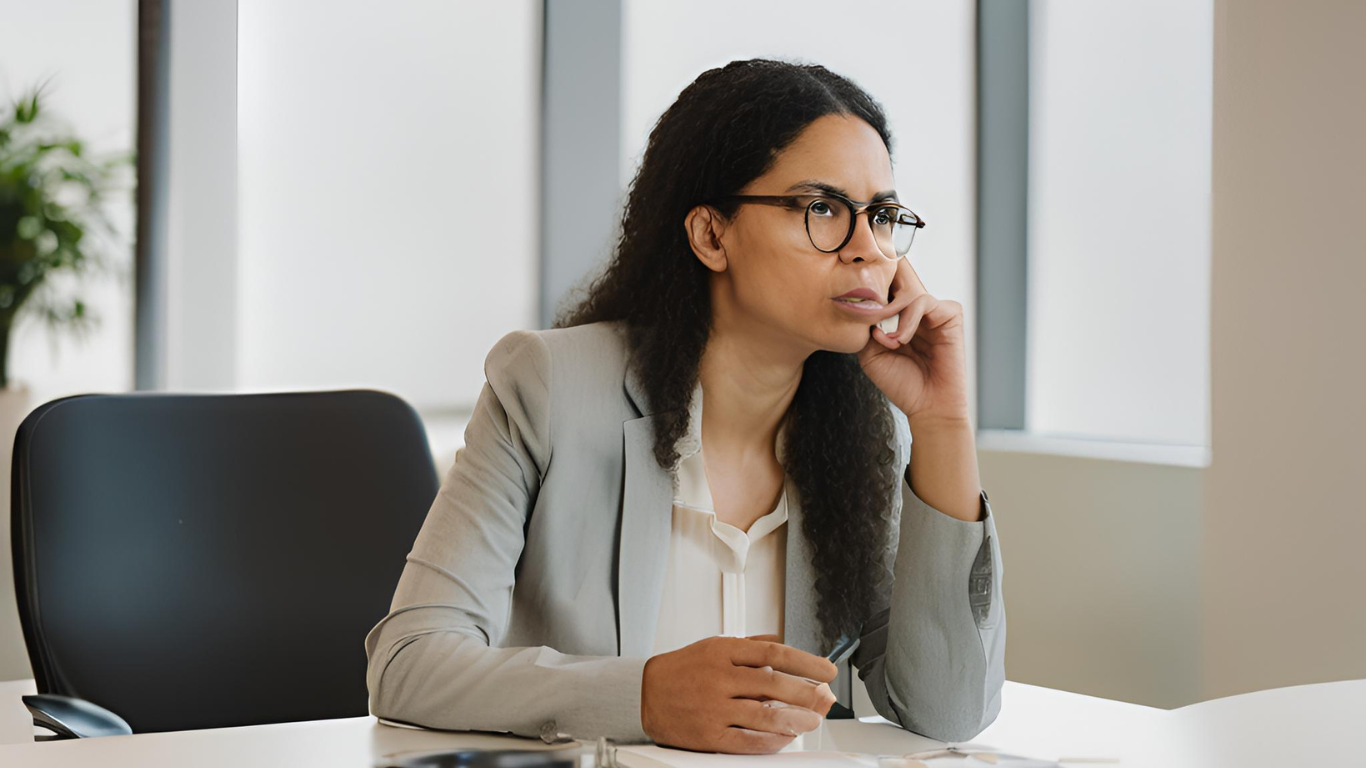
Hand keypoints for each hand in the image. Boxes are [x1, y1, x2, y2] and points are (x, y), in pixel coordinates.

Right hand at [640, 634, 837, 753]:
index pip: (773, 653)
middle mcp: (720, 678)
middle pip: (772, 683)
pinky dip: (771, 741)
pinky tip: (785, 737)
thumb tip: (782, 643)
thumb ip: (749, 645)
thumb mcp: (714, 646)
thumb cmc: (683, 669)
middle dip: (806, 691)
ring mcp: (714, 707)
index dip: (805, 661)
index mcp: (723, 651)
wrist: (645, 693)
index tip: (825, 668)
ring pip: (764, 715)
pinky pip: (747, 741)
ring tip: (812, 720)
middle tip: (825, 696)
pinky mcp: (709, 734)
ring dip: (795, 719)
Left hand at [858, 258, 970, 422]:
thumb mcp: (870, 352)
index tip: (849, 294)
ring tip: (885, 339)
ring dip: (891, 312)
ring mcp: (933, 311)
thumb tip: (859, 302)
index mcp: (898, 315)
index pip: (885, 284)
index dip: (869, 283)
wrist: (927, 405)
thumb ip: (866, 325)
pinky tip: (901, 340)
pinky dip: (909, 319)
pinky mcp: (950, 315)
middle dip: (878, 290)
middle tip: (867, 311)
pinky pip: (925, 302)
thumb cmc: (901, 382)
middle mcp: (915, 310)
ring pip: (908, 289)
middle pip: (897, 277)